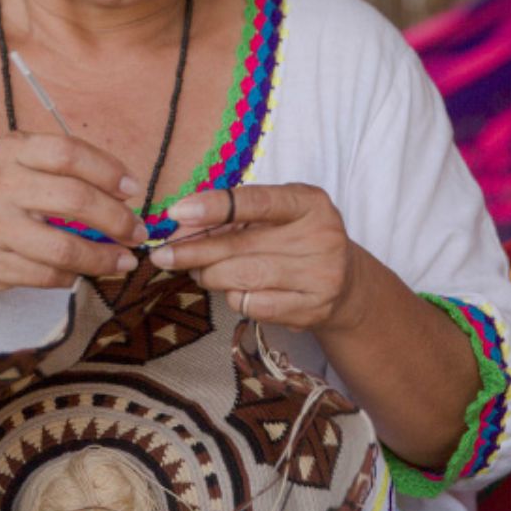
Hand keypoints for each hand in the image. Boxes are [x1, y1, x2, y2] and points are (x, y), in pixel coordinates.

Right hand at [0, 132, 148, 294]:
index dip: (108, 171)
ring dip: (103, 258)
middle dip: (116, 219)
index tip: (133, 190)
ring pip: (63, 248)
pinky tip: (82, 272)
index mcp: (11, 150)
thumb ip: (61, 168)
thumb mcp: (16, 163)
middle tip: (137, 232)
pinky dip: (72, 276)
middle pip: (74, 200)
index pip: (68, 153)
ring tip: (123, 260)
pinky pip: (46, 276)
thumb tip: (124, 192)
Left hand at [149, 184, 362, 332]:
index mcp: (309, 202)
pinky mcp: (312, 308)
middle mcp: (321, 236)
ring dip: (209, 275)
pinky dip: (233, 297)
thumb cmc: (296, 237)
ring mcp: (320, 276)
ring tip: (196, 271)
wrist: (346, 281)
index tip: (176, 213)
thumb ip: (233, 215)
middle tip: (164, 255)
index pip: (255, 201)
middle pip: (242, 246)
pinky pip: (254, 305)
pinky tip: (231, 289)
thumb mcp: (274, 214)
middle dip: (195, 251)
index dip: (213, 207)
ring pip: (244, 278)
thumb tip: (182, 224)